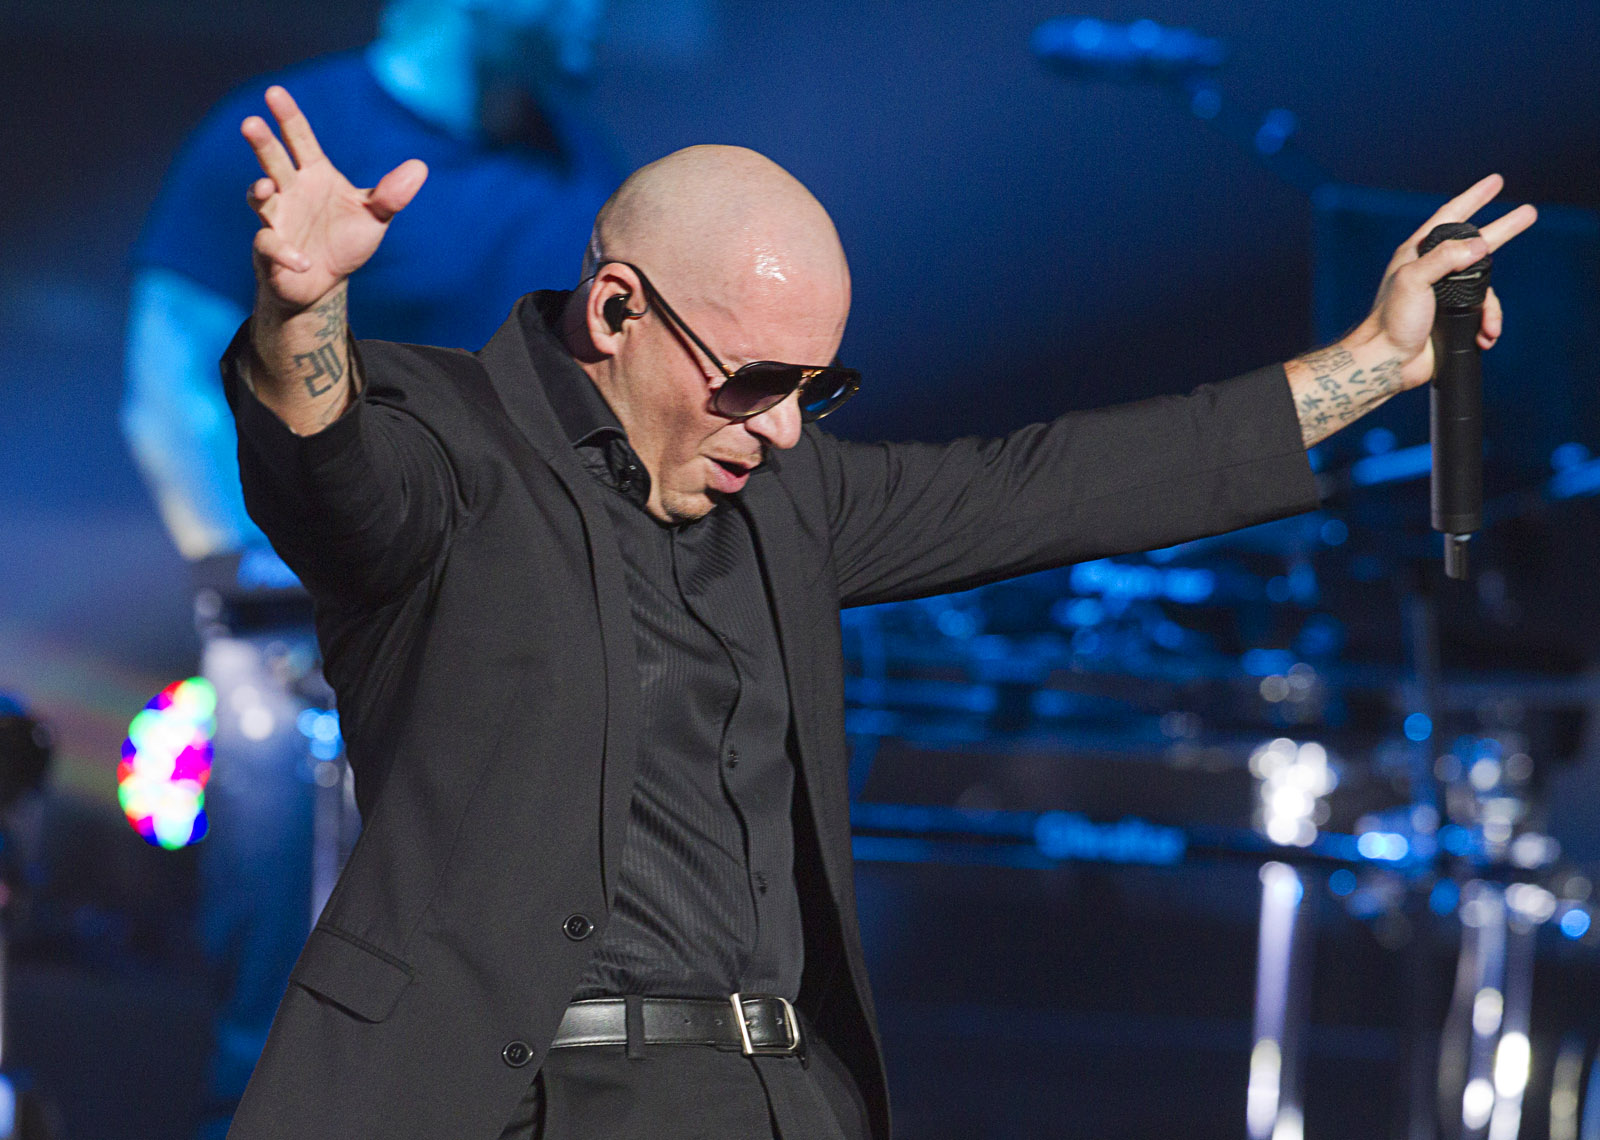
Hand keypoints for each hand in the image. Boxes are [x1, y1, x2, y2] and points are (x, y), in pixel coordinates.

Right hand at [242, 86, 427, 311]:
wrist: (325, 282)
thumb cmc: (346, 241)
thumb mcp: (374, 217)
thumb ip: (392, 194)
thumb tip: (420, 167)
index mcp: (315, 175)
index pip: (300, 139)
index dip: (288, 117)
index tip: (274, 92)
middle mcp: (290, 191)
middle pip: (273, 161)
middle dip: (262, 143)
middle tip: (251, 123)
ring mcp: (277, 219)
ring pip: (259, 198)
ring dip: (258, 193)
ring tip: (264, 189)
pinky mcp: (270, 249)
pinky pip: (270, 246)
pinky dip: (286, 253)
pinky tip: (304, 262)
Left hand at [1354, 173, 1536, 389]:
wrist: (1389, 362)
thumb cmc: (1392, 320)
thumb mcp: (1414, 280)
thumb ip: (1444, 258)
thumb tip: (1481, 245)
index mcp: (1418, 253)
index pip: (1451, 216)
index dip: (1474, 198)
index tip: (1495, 182)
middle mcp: (1434, 269)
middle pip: (1477, 243)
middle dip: (1503, 230)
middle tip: (1528, 213)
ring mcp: (1445, 293)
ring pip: (1485, 285)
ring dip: (1492, 308)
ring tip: (1489, 327)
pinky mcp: (1454, 315)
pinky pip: (1482, 312)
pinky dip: (1488, 324)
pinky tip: (1484, 336)